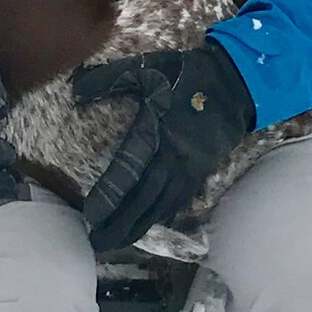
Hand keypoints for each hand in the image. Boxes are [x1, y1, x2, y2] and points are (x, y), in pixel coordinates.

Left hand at [67, 41, 257, 254]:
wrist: (236, 81)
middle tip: (97, 244)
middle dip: (120, 224)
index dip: (108, 197)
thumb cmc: (186, 74)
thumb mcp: (145, 68)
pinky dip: (161, 217)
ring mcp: (190, 167)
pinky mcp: (202, 171)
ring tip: (117, 243)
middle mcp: (173, 157)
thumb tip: (75, 90)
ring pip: (161, 206)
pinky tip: (149, 226)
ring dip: (139, 227)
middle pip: (143, 200)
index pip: (127, 172)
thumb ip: (108, 79)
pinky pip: (179, 201)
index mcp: (156, 131)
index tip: (90, 216)